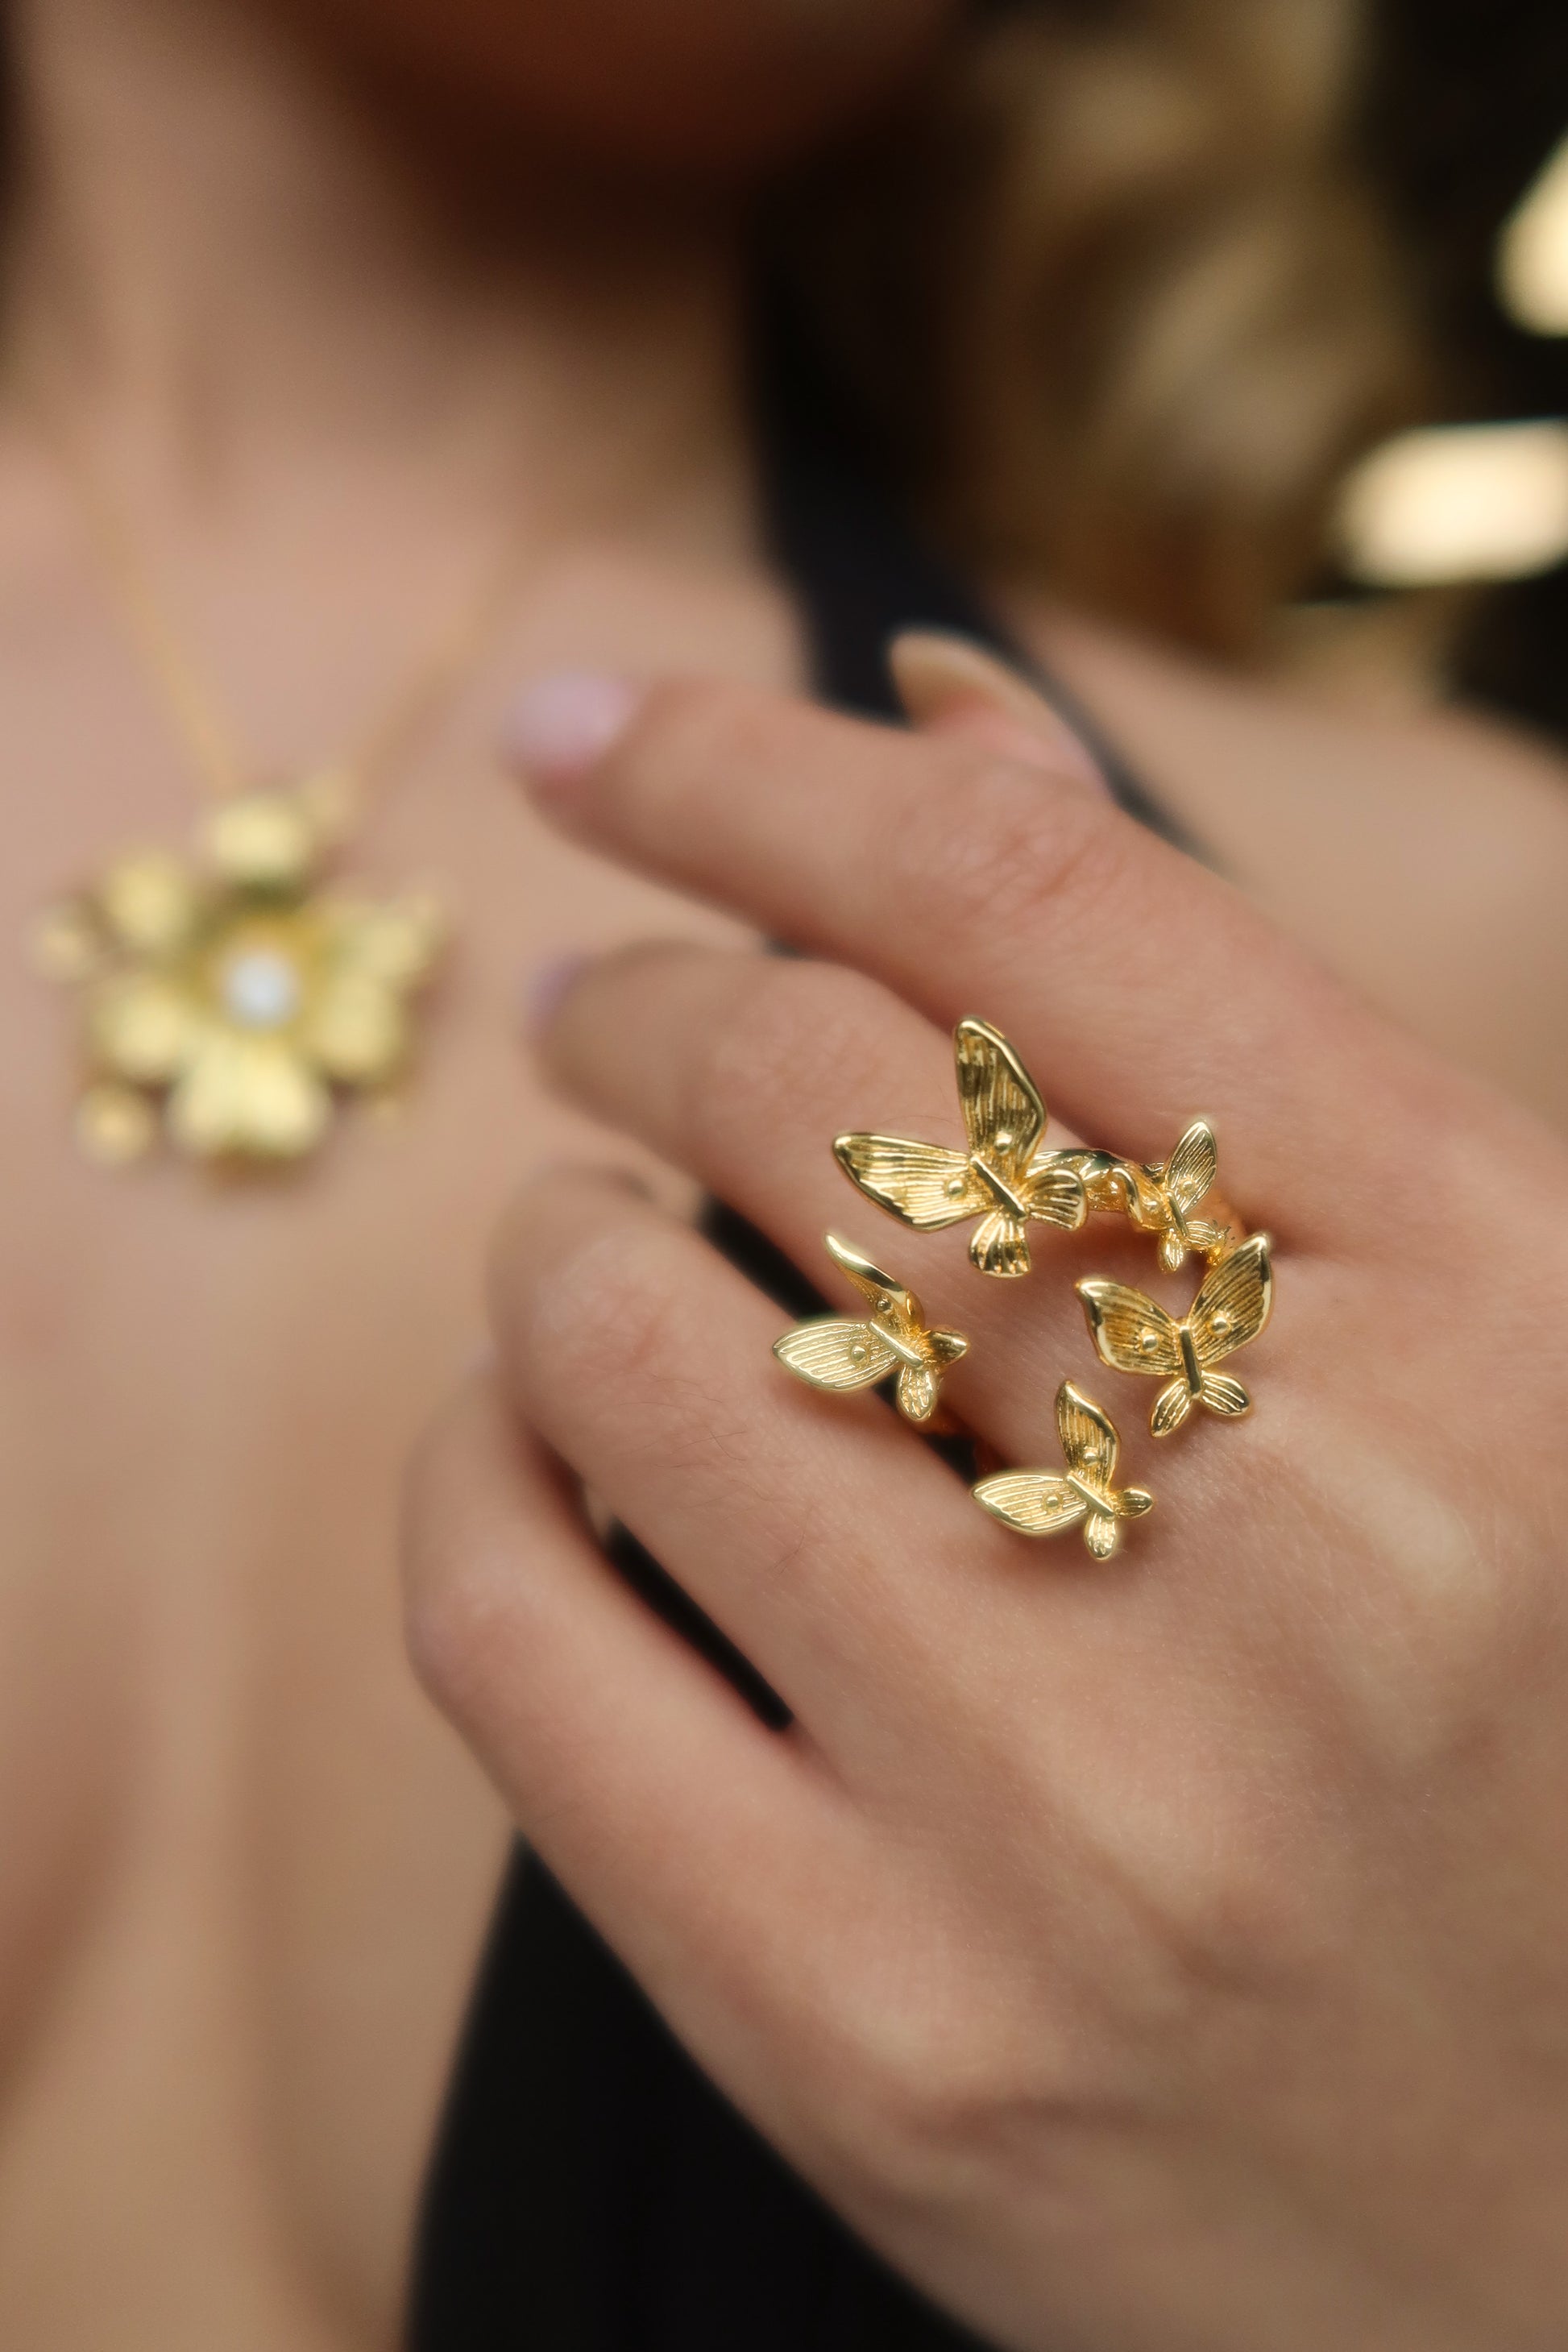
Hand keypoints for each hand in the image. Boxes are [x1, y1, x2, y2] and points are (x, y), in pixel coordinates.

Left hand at [405, 658, 1567, 2351]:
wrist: (1564, 2246)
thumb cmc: (1529, 1733)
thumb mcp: (1483, 1341)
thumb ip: (1211, 1020)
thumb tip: (923, 702)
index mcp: (1501, 1313)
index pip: (1033, 894)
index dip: (759, 764)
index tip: (594, 736)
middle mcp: (1304, 1544)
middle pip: (805, 1084)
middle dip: (636, 996)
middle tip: (598, 1007)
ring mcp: (1075, 1813)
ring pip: (619, 1336)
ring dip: (552, 1235)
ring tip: (592, 1241)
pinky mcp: (871, 2032)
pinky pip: (516, 1631)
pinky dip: (467, 1469)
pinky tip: (524, 1443)